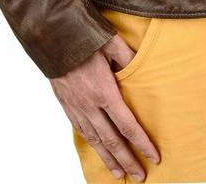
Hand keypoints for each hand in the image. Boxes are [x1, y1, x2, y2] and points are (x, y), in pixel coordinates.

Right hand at [49, 33, 160, 180]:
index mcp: (104, 92)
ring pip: (95, 140)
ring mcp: (76, 107)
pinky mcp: (65, 104)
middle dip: (127, 160)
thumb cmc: (83, 37)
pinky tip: (98, 150)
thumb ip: (129, 59)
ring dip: (108, 159)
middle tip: (140, 176)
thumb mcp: (112, 43)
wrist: (51, 36)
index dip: (141, 144)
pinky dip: (92, 145)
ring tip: (119, 174)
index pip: (127, 125)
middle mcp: (89, 105)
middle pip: (112, 140)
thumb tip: (143, 69)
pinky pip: (81, 131)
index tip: (153, 157)